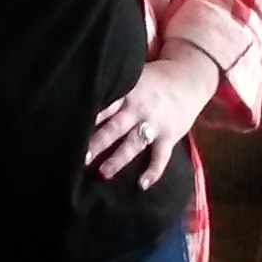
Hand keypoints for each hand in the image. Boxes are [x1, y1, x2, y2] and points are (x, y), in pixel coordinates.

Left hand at [85, 44, 220, 189]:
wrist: (188, 79)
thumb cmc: (153, 80)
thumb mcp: (133, 77)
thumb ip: (114, 89)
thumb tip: (80, 96)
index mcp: (128, 92)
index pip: (105, 105)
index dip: (90, 117)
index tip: (73, 128)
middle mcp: (140, 108)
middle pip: (115, 127)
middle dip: (98, 142)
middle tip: (81, 156)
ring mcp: (155, 123)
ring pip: (134, 144)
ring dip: (118, 159)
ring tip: (102, 173)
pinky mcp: (170, 136)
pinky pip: (161, 157)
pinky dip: (153, 171)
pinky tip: (142, 185)